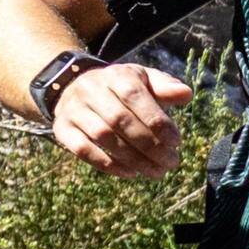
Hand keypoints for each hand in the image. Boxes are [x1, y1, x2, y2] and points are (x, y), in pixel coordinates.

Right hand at [51, 61, 192, 177]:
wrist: (75, 86)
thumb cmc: (120, 87)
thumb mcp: (143, 80)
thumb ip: (165, 87)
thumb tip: (186, 93)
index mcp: (115, 75)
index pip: (135, 97)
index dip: (157, 121)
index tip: (176, 142)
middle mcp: (90, 90)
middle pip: (120, 120)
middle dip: (149, 145)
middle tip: (170, 162)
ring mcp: (73, 110)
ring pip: (103, 137)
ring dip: (132, 159)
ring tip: (156, 171)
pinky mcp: (62, 129)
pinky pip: (83, 150)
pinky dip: (109, 165)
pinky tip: (131, 173)